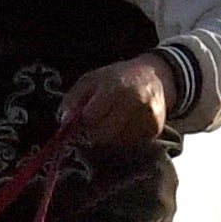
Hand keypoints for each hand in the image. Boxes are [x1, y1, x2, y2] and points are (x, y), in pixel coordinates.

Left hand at [58, 54, 177, 152]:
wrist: (156, 78)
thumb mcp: (91, 79)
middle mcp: (135, 102)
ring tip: (116, 117)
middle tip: (99, 118)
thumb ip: (73, 98)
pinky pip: (129, 143)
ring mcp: (147, 117)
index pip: (91, 116)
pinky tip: (128, 122)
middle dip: (95, 130)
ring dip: (110, 134)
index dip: (84, 118)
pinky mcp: (154, 130)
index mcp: (116, 87)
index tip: (85, 114)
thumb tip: (64, 121)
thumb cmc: (118, 78)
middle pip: (102, 134)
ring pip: (115, 142)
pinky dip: (124, 137)